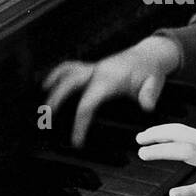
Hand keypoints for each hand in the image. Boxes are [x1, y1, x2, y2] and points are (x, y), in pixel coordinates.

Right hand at [42, 36, 179, 147]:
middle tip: (45, 120)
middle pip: (68, 84)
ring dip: (52, 84)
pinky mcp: (93, 66)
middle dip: (55, 101)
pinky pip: (70, 67)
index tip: (76, 141)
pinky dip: (57, 74)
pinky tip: (49, 82)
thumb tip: (146, 106)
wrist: (151, 54)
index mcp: (109, 79)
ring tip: (41, 101)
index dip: (79, 123)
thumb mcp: (154, 83)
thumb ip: (149, 94)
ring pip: (66, 72)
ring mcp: (94, 67)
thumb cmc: (150, 71)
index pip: (87, 103)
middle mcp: (97, 70)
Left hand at [136, 124, 195, 195]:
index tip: (156, 136)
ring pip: (186, 150)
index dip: (170, 133)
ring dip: (162, 150)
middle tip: (140, 138)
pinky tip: (175, 193)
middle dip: (158, 134)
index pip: (191, 132)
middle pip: (182, 134)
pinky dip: (189, 190)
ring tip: (144, 153)